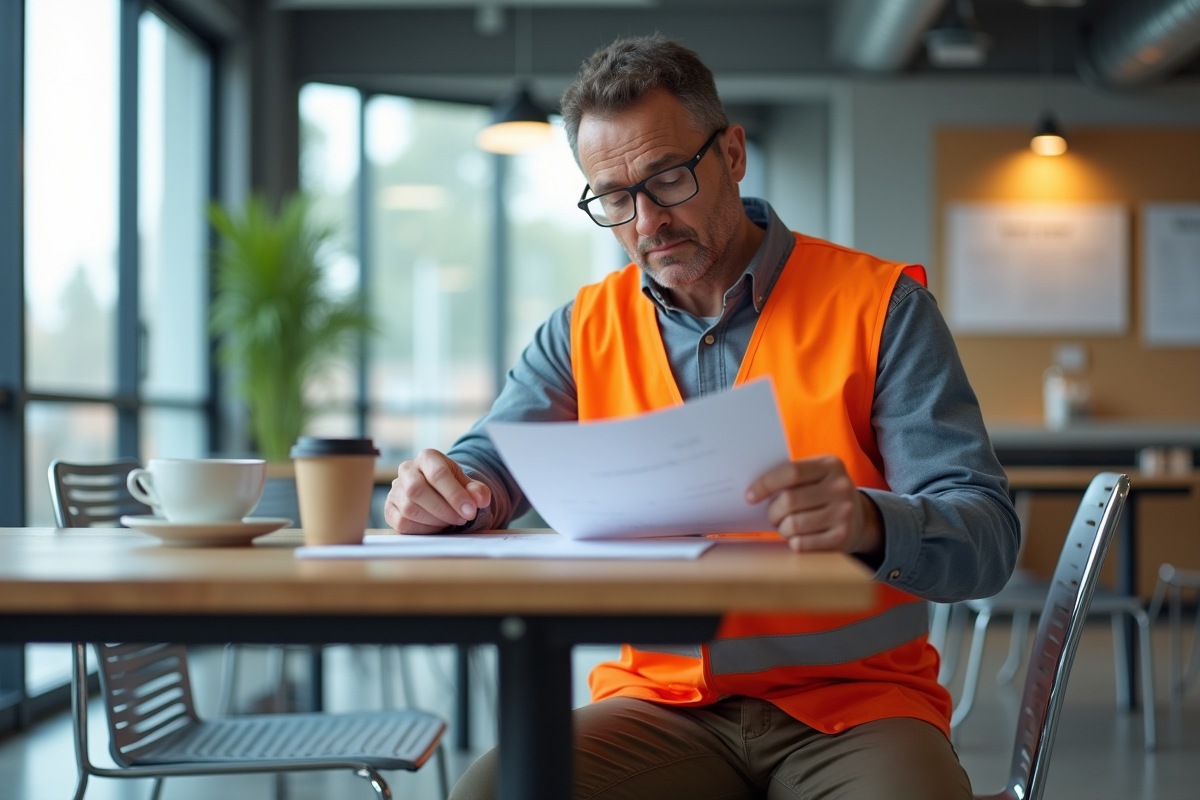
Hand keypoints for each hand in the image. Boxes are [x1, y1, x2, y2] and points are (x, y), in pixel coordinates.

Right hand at [384, 449, 491, 533]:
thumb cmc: (451, 486)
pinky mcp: (390, 508)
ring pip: (409, 509)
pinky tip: (436, 527)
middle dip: (443, 509)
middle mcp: (407, 469)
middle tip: (462, 519)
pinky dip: (423, 529)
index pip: (437, 474)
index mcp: (427, 458)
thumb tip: (480, 499)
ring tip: (450, 521)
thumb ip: (477, 491)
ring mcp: (395, 489)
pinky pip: (402, 523)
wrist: (435, 490)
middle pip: (417, 490)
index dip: (455, 495)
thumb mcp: (467, 484)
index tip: (471, 511)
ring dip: (434, 521)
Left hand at [744, 455, 883, 555]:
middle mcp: (841, 487)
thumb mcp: (816, 476)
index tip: (749, 496)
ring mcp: (844, 513)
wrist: (861, 518)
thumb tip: (753, 490)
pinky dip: (793, 542)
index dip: (765, 484)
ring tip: (785, 526)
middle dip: (772, 512)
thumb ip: (791, 477)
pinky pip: (802, 544)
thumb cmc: (824, 494)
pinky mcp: (842, 537)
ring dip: (782, 529)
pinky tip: (798, 537)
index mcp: (830, 465)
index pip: (791, 472)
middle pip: (789, 501)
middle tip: (772, 515)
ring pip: (794, 525)